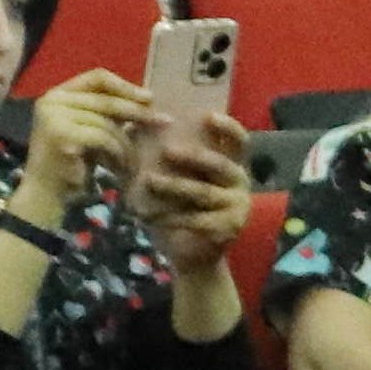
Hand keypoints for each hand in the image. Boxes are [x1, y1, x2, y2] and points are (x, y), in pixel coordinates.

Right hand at [15, 69, 144, 215]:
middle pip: (106, 99)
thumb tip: (149, 99)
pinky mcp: (61, 134)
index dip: (126, 86)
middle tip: (163, 120)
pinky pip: (103, 137)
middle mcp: (52, 100)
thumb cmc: (74, 162)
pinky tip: (119, 167)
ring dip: (126, 143)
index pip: (97, 77)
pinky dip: (116, 152)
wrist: (47, 193)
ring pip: (107, 122)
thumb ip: (110, 112)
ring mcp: (54, 116)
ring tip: (132, 160)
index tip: (150, 97)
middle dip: (138, 111)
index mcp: (58, 94)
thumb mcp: (93, 130)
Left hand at [131, 113, 253, 271]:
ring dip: (175, 186)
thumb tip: (130, 125)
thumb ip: (155, 155)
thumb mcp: (173, 178)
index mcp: (231, 164)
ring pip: (204, 192)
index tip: (206, 116)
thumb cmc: (180, 208)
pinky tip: (148, 216)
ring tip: (149, 181)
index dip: (226, 127)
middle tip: (168, 150)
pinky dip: (170, 218)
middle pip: (220, 164)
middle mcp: (240, 182)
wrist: (191, 253)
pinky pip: (196, 219)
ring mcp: (238, 206)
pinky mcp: (228, 228)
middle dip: (195, 156)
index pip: (237, 141)